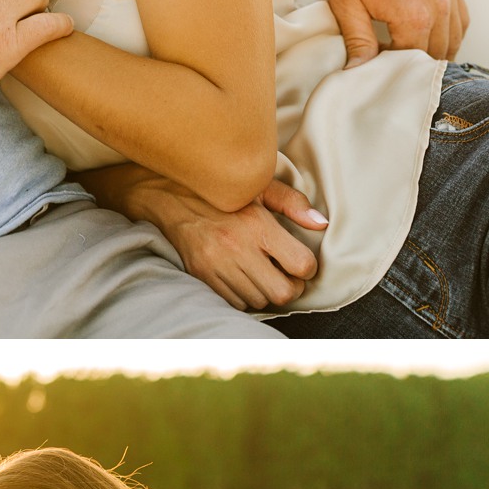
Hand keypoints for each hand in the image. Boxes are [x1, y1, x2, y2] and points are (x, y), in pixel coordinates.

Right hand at [90, 167, 324, 310]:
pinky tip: (242, 278)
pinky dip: (244, 296)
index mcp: (256, 225)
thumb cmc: (218, 191)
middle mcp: (237, 249)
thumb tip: (320, 223)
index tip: (300, 261)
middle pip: (283, 292)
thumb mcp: (258, 186)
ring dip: (266, 291)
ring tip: (261, 273)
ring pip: (259, 300)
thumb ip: (292, 203)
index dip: (307, 267)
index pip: (301, 264)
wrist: (167, 197)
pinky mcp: (202, 277)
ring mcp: (217, 266)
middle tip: (286, 274)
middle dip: (291, 287)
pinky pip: (235, 302)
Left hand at [325, 0, 468, 66]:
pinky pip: (462, 20)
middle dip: (415, 63)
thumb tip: (358, 71)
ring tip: (409, 51)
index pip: (413, 62)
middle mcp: (439, 5)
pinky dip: (450, 33)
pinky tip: (429, 35)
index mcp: (415, 16)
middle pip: (437, 54)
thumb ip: (357, 42)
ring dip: (435, 51)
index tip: (377, 64)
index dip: (393, 68)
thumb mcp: (346, 6)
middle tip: (392, 60)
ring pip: (454, 40)